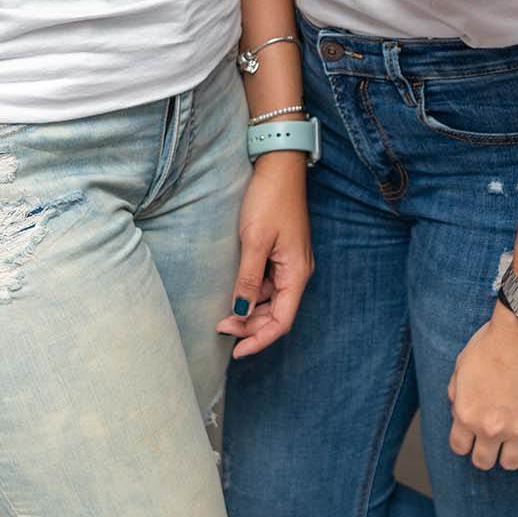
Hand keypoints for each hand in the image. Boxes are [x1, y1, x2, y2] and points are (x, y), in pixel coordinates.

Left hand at [218, 155, 312, 358]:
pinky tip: (235, 293)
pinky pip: (268, 284)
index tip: (236, 351)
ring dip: (250, 311)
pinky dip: (252, 294)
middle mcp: (297, 272)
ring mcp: (289, 263)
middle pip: (277, 314)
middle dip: (250, 326)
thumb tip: (240, 311)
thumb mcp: (254, 240)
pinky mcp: (280, 253)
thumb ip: (248, 279)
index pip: (282, 321)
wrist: (279, 166)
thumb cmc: (270, 199)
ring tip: (223, 314)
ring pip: (272, 301)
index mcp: (297, 273)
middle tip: (220, 327)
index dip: (259, 339)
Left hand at [448, 307, 517, 470]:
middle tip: (492, 439)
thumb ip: (457, 393)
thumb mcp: (462, 366)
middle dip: (485, 452)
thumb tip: (459, 409)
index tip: (471, 434)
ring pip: (511, 464)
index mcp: (467, 414)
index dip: (464, 441)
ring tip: (513, 439)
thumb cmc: (492, 344)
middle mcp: (490, 428)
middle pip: (483, 462)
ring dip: (510, 454)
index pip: (459, 447)